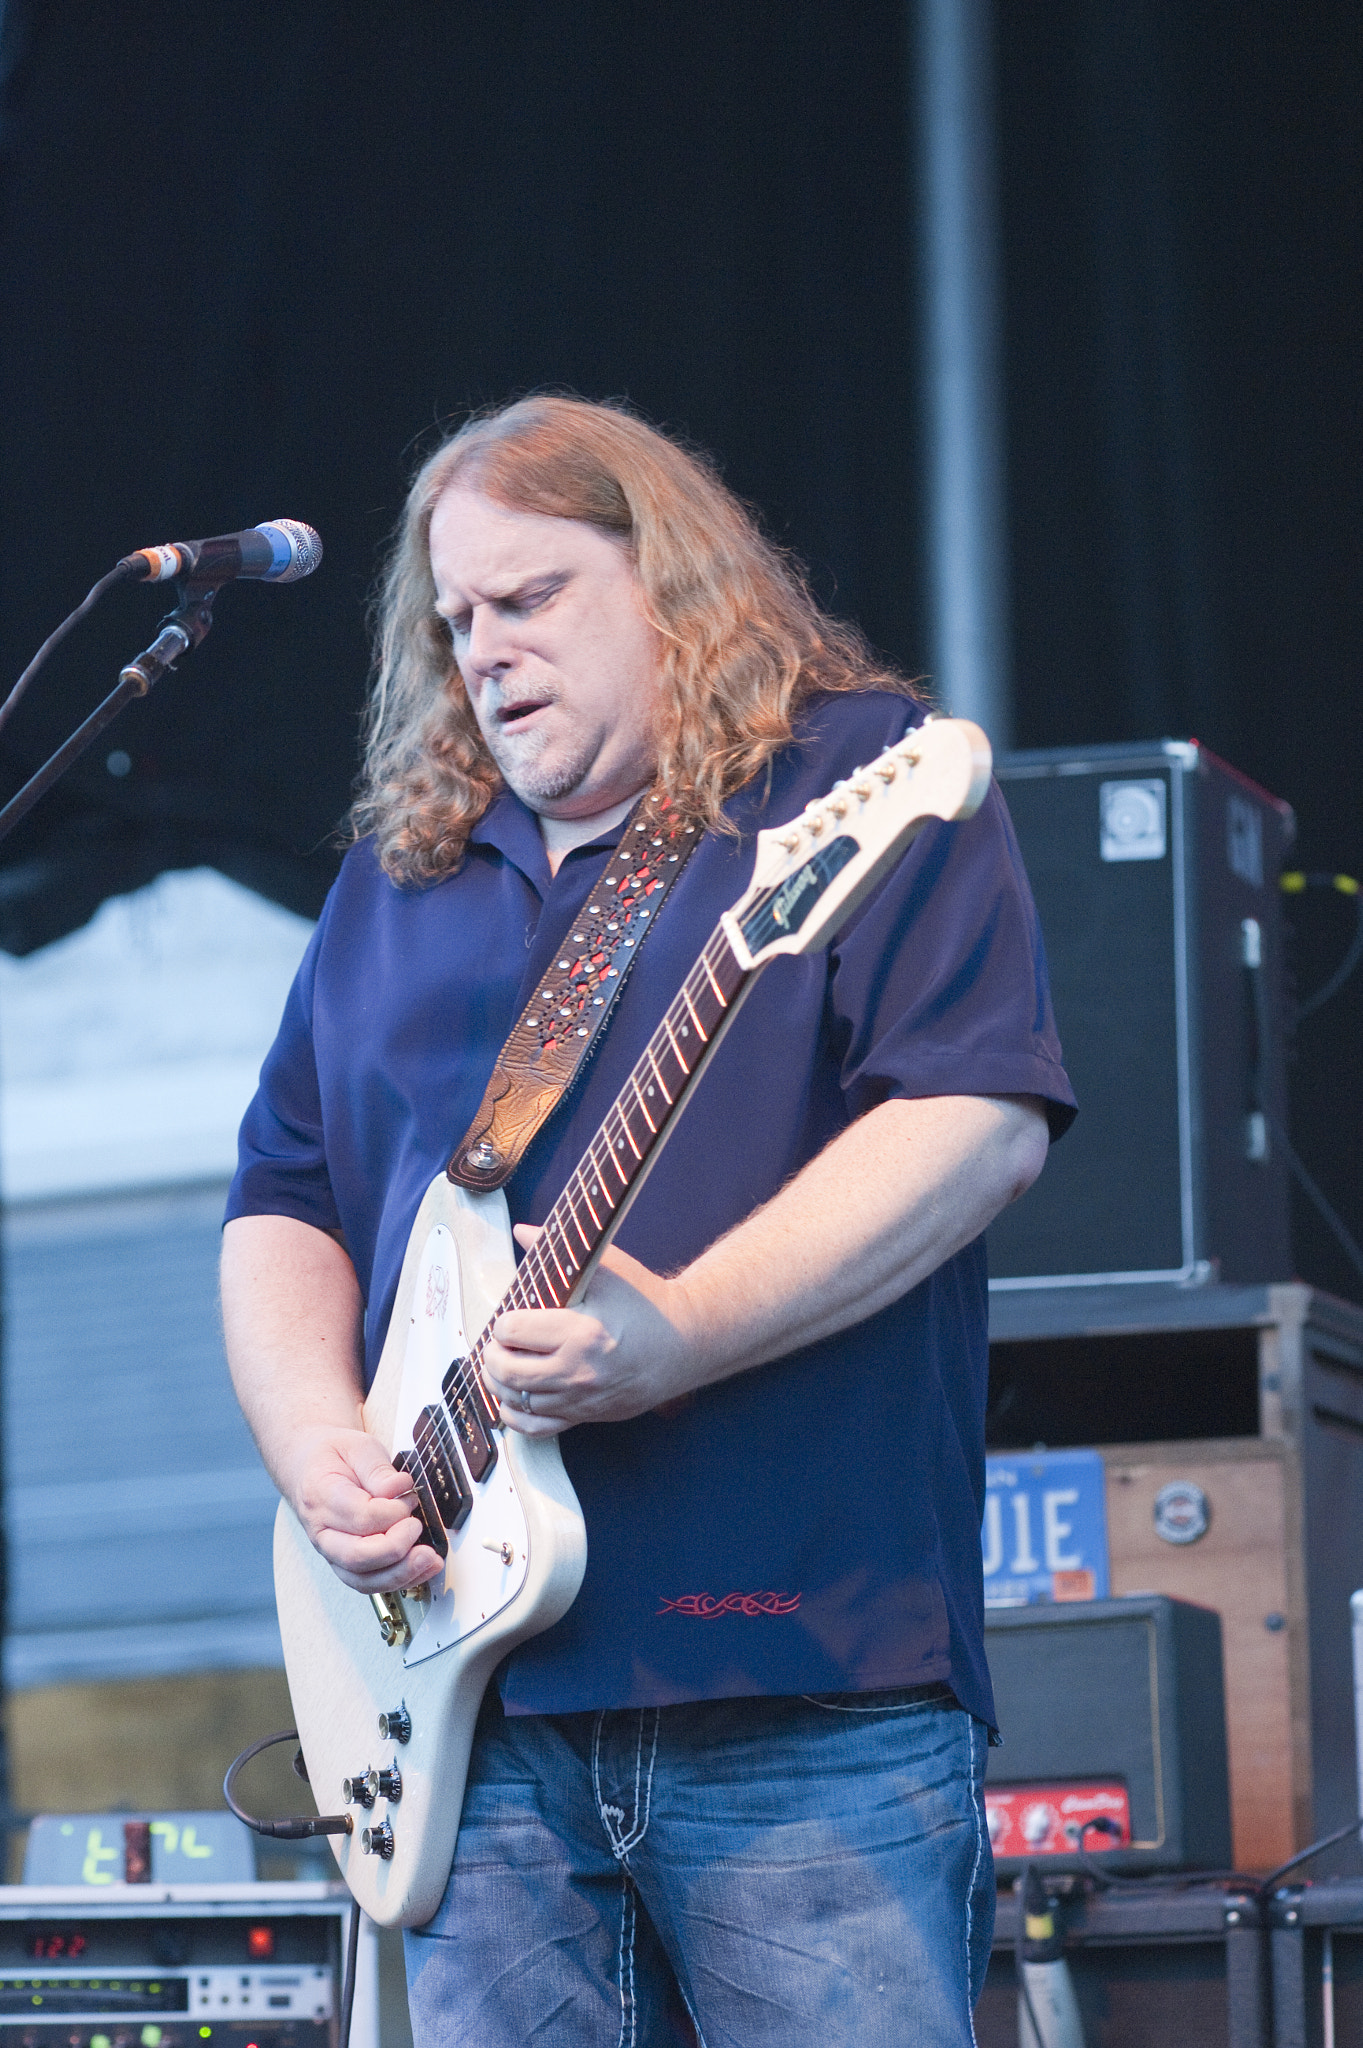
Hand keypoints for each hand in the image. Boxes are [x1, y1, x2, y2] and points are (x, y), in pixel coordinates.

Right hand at [284, 1424, 444, 1593]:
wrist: (310, 1468)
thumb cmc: (333, 1457)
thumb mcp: (357, 1446)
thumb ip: (379, 1469)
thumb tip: (400, 1488)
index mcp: (321, 1496)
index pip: (359, 1516)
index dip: (392, 1512)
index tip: (411, 1497)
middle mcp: (322, 1531)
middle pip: (357, 1555)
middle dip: (396, 1548)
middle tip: (418, 1528)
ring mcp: (331, 1552)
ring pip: (362, 1579)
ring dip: (400, 1574)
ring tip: (429, 1559)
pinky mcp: (344, 1563)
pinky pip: (368, 1583)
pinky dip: (397, 1580)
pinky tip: (420, 1569)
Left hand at [481, 1228, 702, 1435]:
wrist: (684, 1343)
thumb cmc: (645, 1303)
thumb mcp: (607, 1269)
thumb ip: (559, 1250)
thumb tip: (522, 1232)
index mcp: (581, 1332)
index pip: (513, 1332)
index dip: (504, 1322)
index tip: (510, 1316)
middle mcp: (578, 1371)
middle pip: (507, 1371)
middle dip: (493, 1354)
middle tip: (499, 1342)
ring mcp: (581, 1400)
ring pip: (515, 1401)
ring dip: (499, 1382)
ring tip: (504, 1363)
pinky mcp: (586, 1416)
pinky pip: (535, 1429)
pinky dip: (515, 1415)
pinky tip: (514, 1397)